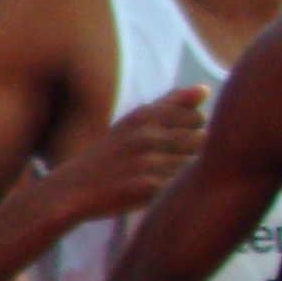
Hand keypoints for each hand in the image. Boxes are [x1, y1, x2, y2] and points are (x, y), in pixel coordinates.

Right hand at [57, 86, 208, 222]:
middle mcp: (148, 134)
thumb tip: (206, 89)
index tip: (175, 141)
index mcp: (145, 114)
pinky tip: (158, 191)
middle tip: (170, 161)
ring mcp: (149, 161)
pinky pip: (181, 185)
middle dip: (193, 151)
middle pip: (201, 139)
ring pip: (194, 164)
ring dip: (185, 172)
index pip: (197, 117)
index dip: (193, 132)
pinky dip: (175, 189)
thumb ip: (171, 103)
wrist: (74, 189)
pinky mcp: (149, 188)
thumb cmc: (112, 154)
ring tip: (161, 176)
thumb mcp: (135, 121)